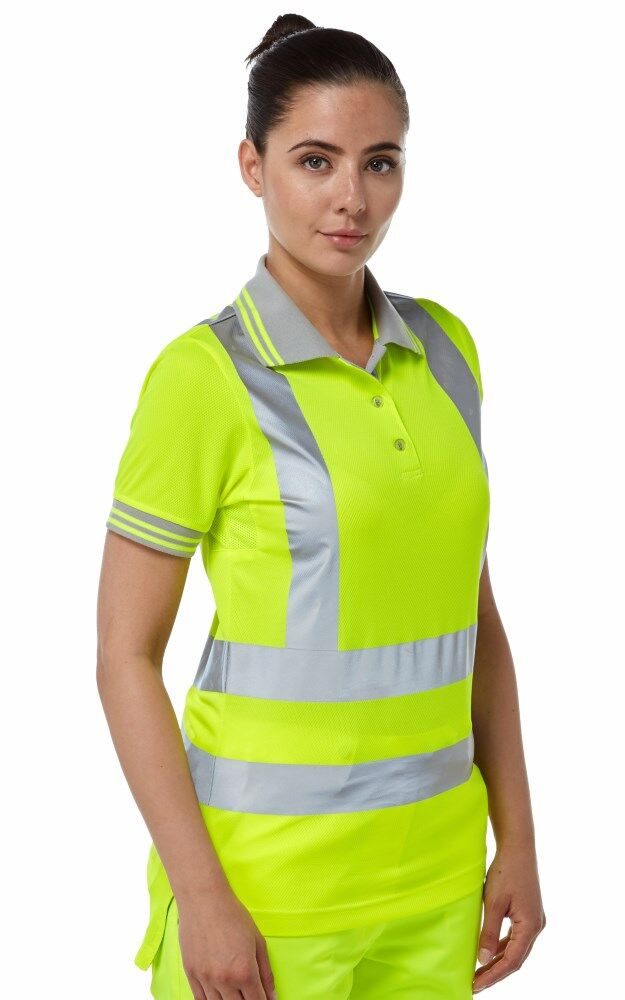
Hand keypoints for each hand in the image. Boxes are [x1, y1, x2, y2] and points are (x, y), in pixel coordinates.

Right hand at [177, 886, 276, 998]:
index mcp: (245, 971)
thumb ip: (266, 972)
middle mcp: (225, 980)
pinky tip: (218, 996)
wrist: (204, 901)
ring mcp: (206, 979)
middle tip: (249, 994)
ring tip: (235, 994)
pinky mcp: (191, 974)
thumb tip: (272, 996)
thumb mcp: (258, 942)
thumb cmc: (233, 916)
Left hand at [472, 842, 545, 992]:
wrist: (518, 848)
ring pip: (515, 949)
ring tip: (479, 971)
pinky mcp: (528, 914)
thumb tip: (483, 960)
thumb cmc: (506, 871)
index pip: (511, 962)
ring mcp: (534, 920)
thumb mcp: (493, 902)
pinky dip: (502, 946)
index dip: (493, 976)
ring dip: (498, 961)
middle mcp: (536, 927)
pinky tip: (488, 950)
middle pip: (515, 959)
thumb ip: (488, 932)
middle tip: (475, 983)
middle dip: (495, 973)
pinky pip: (515, 937)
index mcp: (530, 927)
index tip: (476, 985)